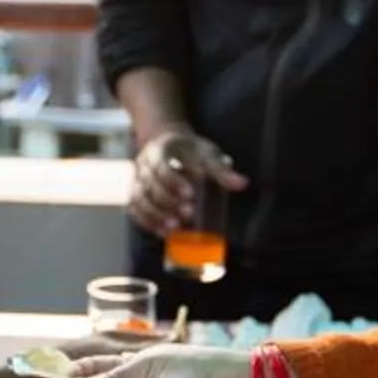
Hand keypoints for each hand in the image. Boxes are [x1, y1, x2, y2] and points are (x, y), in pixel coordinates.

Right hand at [127, 129, 248, 236]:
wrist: (168, 144)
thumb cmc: (191, 151)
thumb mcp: (207, 154)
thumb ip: (222, 170)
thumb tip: (242, 184)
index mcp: (161, 149)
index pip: (162, 166)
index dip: (173, 182)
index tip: (190, 194)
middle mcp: (144, 164)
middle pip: (150, 185)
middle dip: (168, 202)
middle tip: (188, 214)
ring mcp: (137, 180)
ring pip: (139, 199)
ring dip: (155, 215)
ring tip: (174, 228)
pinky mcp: (136, 193)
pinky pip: (135, 209)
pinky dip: (147, 222)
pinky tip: (163, 233)